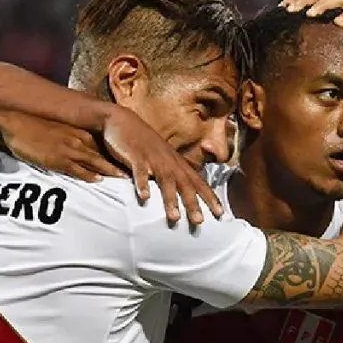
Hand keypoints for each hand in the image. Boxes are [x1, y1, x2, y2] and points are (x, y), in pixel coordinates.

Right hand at [0, 111, 126, 182]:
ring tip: (126, 179)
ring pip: (95, 163)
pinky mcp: (57, 159)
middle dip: (122, 165)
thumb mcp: (61, 132)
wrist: (16, 124)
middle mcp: (79, 141)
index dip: (120, 156)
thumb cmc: (37, 129)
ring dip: (111, 172)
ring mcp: (69, 150)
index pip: (106, 147)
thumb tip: (86, 152)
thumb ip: (75, 140)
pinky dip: (88, 175)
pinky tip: (99, 181)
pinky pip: (76, 169)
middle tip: (137, 172)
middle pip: (105, 156)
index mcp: (80, 134)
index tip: (134, 162)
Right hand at [99, 107, 223, 224]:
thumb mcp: (162, 158)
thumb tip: (182, 193)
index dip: (210, 197)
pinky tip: (145, 198)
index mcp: (176, 163)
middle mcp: (169, 161)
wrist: (121, 120)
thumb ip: (171, 174)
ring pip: (165, 180)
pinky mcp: (135, 155)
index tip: (221, 214)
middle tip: (200, 222)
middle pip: (185, 184)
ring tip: (175, 218)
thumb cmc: (144, 143)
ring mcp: (153, 157)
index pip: (198, 182)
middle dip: (193, 203)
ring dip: (170, 199)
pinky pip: (139, 171)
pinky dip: (142, 184)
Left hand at [278, 0, 342, 69]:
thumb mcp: (335, 46)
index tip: (281, 7)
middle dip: (305, 0)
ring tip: (310, 14)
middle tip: (290, 10)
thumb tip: (293, 53)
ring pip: (340, 0)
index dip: (297, 0)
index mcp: (334, 10)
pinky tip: (337, 22)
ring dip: (323, 5)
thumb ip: (320, 43)